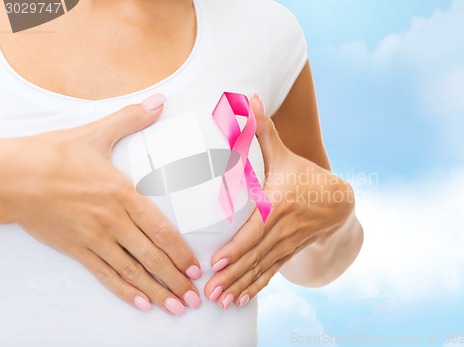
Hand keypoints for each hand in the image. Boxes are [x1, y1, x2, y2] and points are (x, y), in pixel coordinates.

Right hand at [0, 94, 202, 314]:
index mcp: (123, 194)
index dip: (180, 252)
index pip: (161, 230)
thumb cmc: (55, 154)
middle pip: (151, 256)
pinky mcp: (76, 249)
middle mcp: (112, 221)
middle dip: (176, 279)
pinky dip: (124, 292)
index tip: (197, 268)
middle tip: (195, 298)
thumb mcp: (97, 132)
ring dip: (157, 291)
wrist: (12, 175)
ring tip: (176, 307)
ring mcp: (93, 238)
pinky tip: (141, 304)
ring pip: (131, 272)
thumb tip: (161, 100)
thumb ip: (133, 118)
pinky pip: (104, 275)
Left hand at [204, 95, 353, 308]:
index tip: (216, 262)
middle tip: (208, 292)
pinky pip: (269, 274)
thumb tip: (248, 98)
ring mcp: (286, 245)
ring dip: (239, 287)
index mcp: (279, 205)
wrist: (338, 202)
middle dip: (231, 276)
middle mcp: (282, 229)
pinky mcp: (287, 254)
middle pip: (254, 256)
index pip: (255, 230)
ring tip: (220, 302)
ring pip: (260, 269)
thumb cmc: (304, 176)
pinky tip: (239, 302)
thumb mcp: (284, 154)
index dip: (236, 248)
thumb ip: (262, 130)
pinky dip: (254, 289)